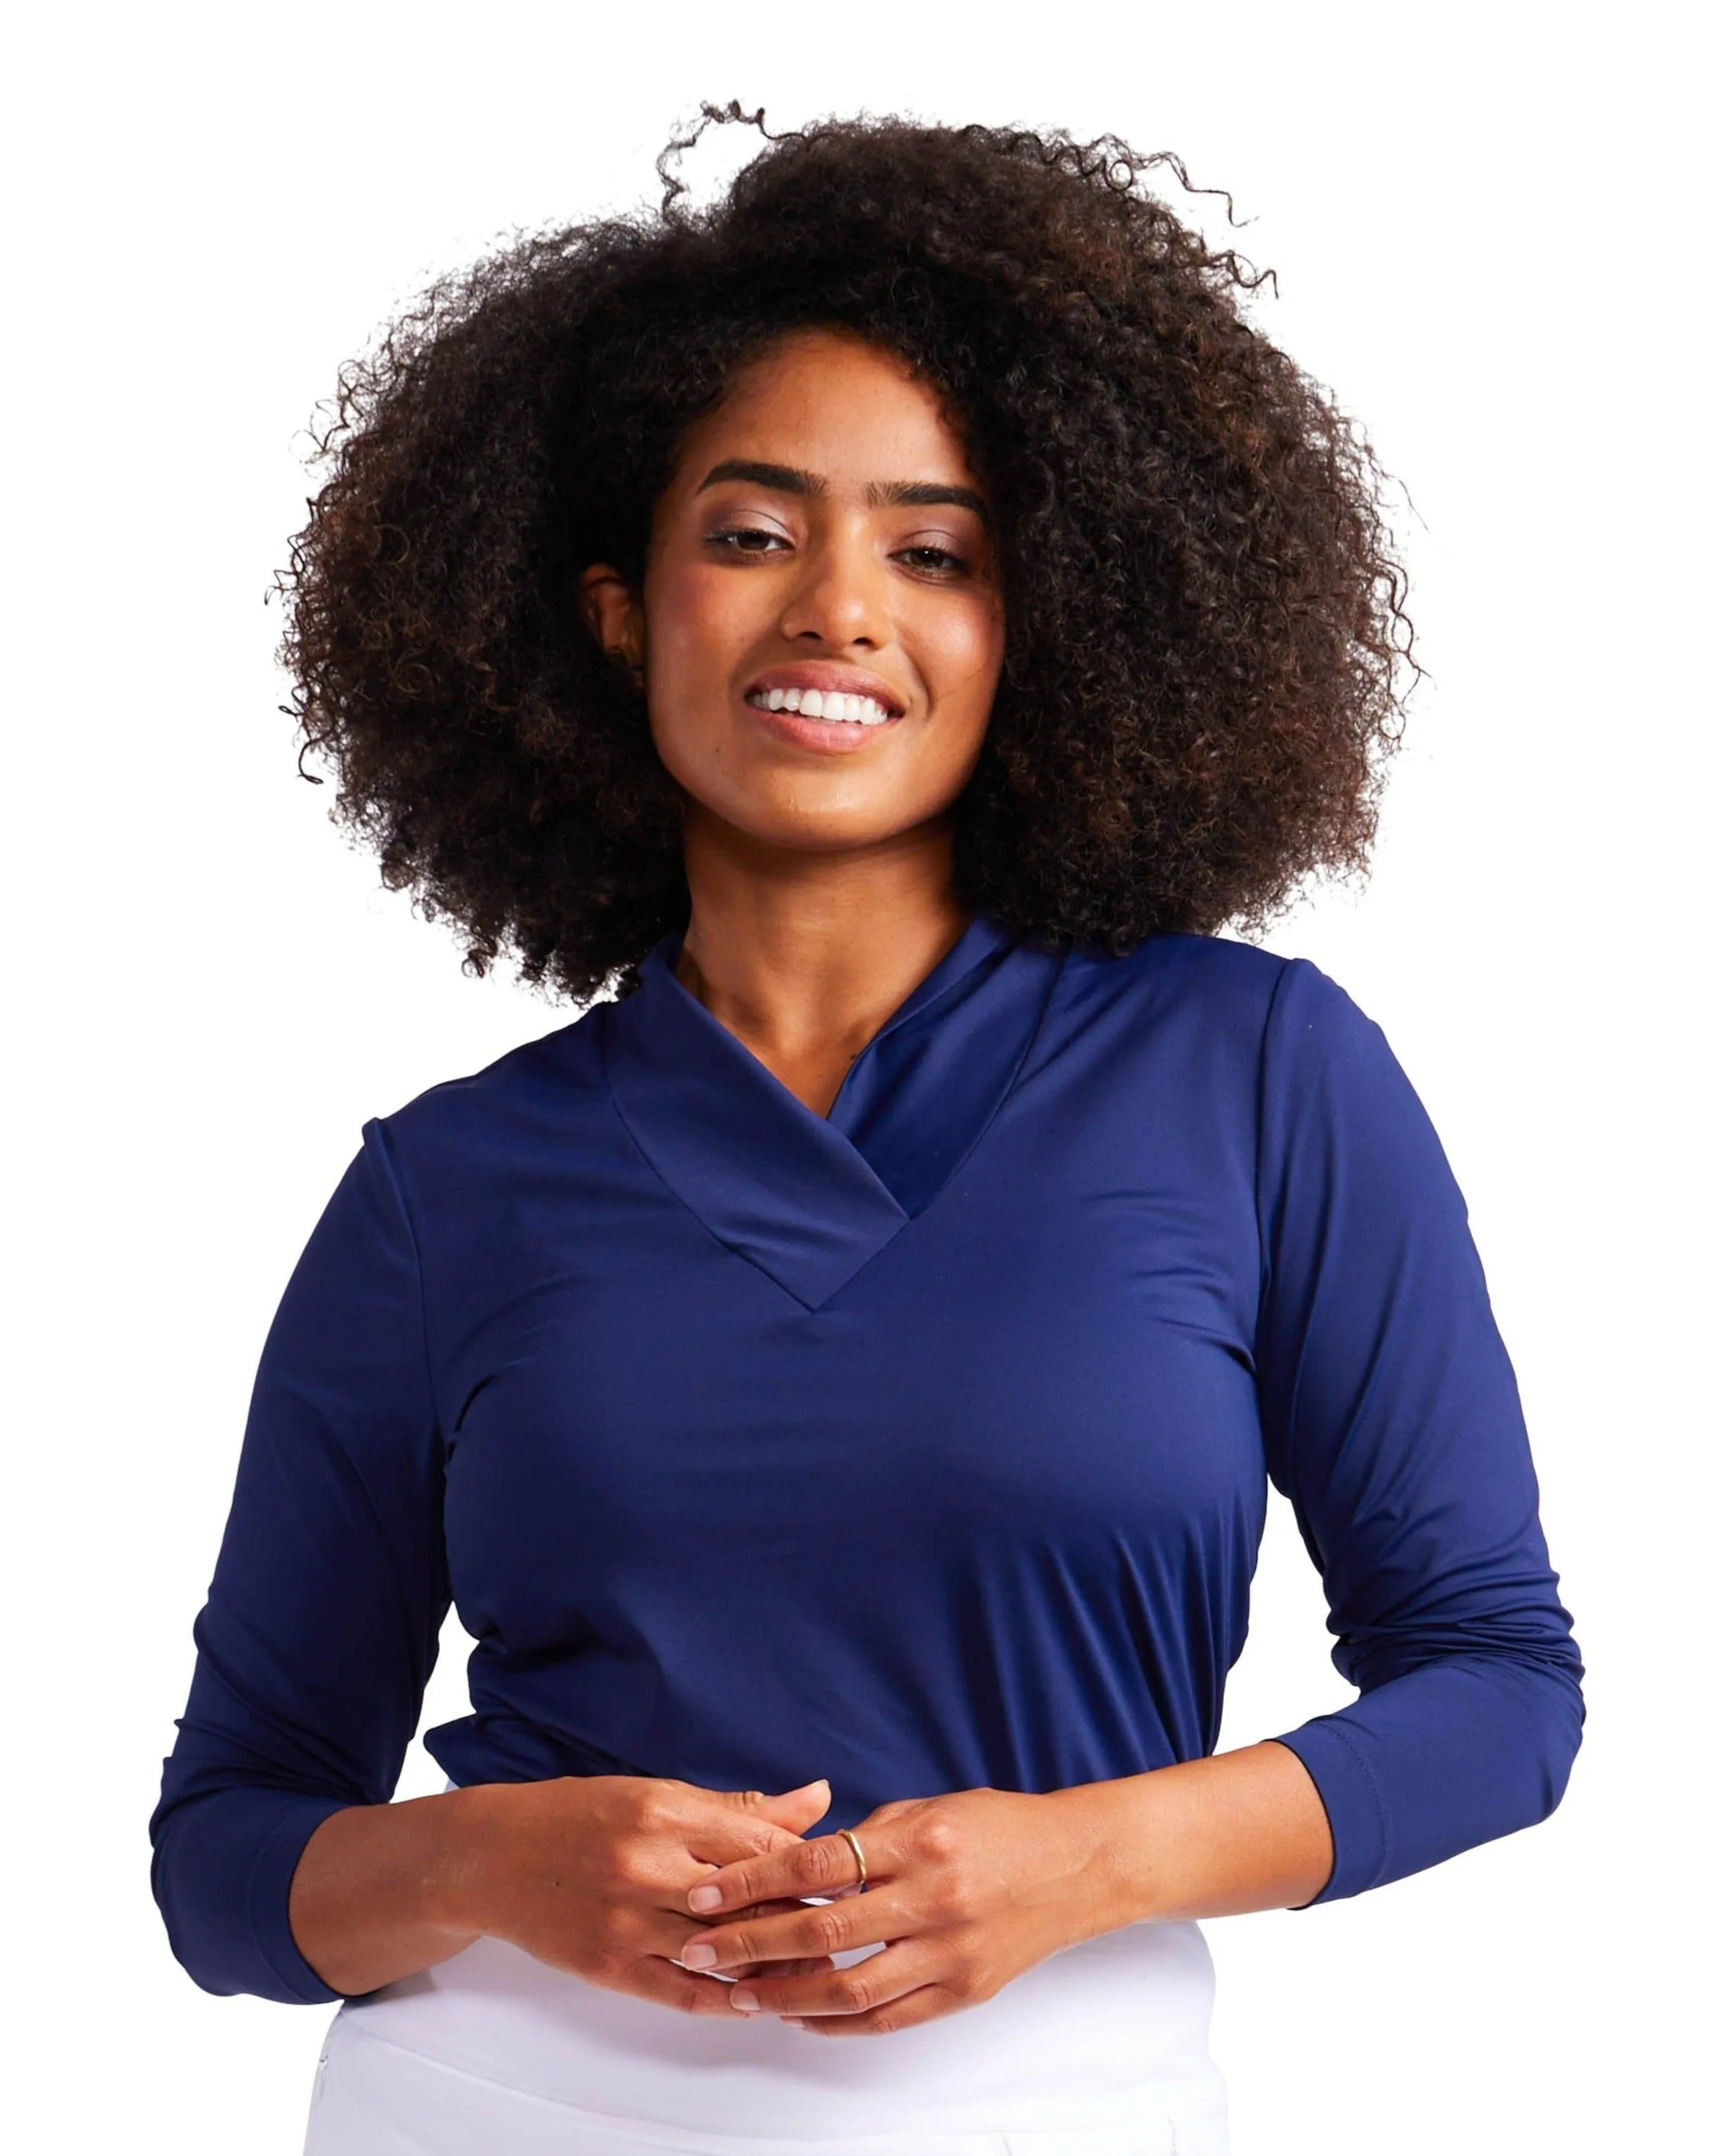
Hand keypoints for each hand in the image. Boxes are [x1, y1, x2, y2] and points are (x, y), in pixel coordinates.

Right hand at [441, 1772, 844, 2015]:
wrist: (495, 1855)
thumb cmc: (582, 1815)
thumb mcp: (659, 1794)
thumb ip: (741, 1808)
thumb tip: (818, 1796)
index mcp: (665, 1813)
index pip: (761, 1846)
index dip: (811, 1867)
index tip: (848, 1878)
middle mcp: (647, 1866)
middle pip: (748, 1902)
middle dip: (802, 1918)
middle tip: (847, 1930)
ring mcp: (626, 1920)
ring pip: (720, 1951)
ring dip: (773, 1964)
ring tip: (816, 1969)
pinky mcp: (608, 1965)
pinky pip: (681, 1992)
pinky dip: (726, 1999)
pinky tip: (758, 1999)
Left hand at [674, 1784, 1119, 2035]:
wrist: (1078, 1866)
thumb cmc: (1000, 1828)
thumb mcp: (930, 1809)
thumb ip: (868, 1839)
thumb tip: (800, 1863)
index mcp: (919, 1842)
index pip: (816, 1865)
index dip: (752, 1882)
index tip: (704, 1894)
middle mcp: (932, 1898)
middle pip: (822, 1933)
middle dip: (749, 1945)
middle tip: (699, 1951)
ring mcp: (950, 1951)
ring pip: (850, 1990)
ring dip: (783, 1995)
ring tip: (739, 1995)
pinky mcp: (965, 1991)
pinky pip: (889, 2018)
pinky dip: (838, 2023)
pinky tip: (802, 2015)